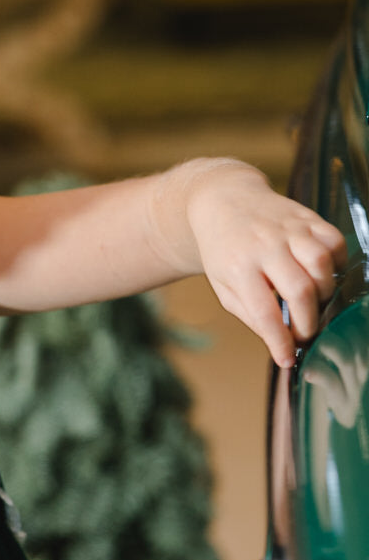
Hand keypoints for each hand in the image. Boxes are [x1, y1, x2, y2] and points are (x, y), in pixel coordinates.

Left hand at [184, 161, 346, 367]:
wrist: (223, 200)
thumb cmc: (224, 252)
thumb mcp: (224, 287)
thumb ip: (251, 314)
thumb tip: (279, 342)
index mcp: (238, 268)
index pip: (264, 312)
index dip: (280, 340)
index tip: (288, 359)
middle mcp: (265, 246)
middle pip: (299, 290)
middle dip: (307, 321)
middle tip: (304, 333)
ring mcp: (288, 229)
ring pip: (320, 264)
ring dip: (324, 292)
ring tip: (313, 303)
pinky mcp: (307, 217)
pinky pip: (334, 241)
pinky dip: (336, 263)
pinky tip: (324, 275)